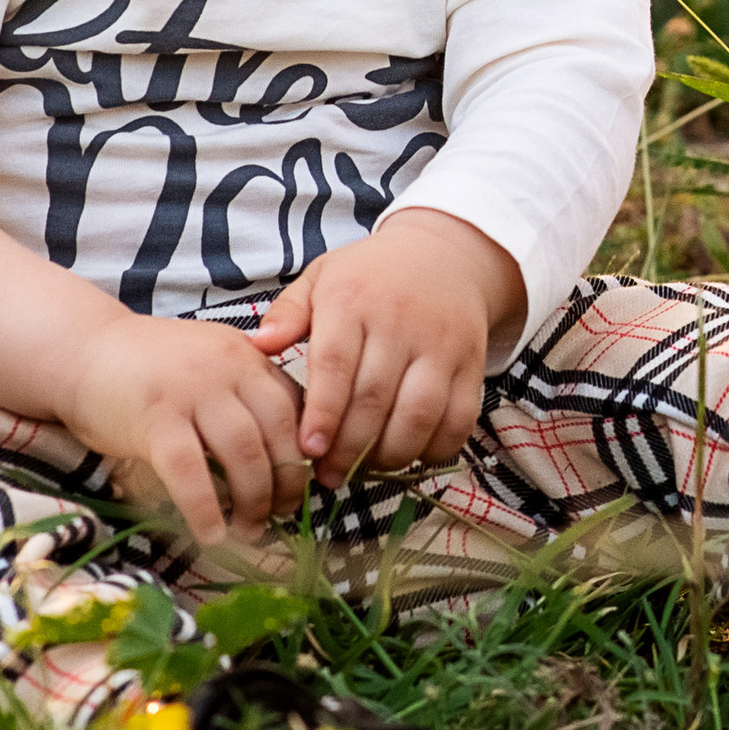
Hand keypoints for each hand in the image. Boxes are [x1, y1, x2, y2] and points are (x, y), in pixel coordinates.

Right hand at [61, 312, 309, 545]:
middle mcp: (228, 368)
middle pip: (279, 432)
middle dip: (289, 481)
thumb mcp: (212, 366)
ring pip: (243, 452)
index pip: (297, 407)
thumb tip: (287, 456)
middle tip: (285, 514)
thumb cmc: (152, 369)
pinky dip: (205, 509)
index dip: (308, 452)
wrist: (84, 351)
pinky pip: (190, 472)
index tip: (309, 485)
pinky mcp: (154, 419)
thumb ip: (247, 396)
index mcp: (249, 358)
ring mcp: (191, 391)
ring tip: (251, 530)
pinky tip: (212, 535)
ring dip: (253, 500)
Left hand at [252, 210, 519, 487]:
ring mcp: (442, 344)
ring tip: (367, 468)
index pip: (336, 365)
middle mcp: (401, 322)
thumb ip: (287, 313)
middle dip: (350, 448)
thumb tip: (257, 346)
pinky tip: (411, 455)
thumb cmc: (370, 275)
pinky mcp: (471, 362)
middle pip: (375, 398)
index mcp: (354, 300)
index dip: (324, 414)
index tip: (309, 449)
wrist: (446, 253)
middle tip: (330, 475)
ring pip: (419, 413)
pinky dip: (436, 447)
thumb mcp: (322, 277)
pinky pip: (460, 417)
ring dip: (391, 453)